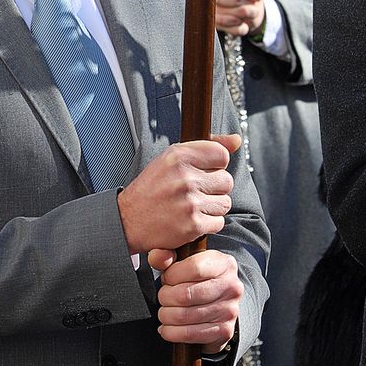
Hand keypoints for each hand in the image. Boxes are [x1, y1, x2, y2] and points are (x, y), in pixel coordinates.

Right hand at [117, 134, 240, 254]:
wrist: (128, 220)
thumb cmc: (151, 188)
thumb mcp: (171, 158)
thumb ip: (207, 146)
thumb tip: (237, 139)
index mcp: (178, 156)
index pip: (222, 155)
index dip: (215, 165)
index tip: (202, 172)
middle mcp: (185, 177)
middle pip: (226, 181)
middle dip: (214, 188)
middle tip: (194, 192)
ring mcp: (190, 202)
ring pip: (225, 203)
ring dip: (212, 207)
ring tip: (192, 206)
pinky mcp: (193, 225)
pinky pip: (218, 222)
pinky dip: (207, 224)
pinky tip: (190, 219)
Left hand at [147, 247, 241, 351]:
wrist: (217, 303)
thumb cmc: (196, 281)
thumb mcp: (183, 262)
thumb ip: (166, 256)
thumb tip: (156, 256)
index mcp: (223, 264)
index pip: (194, 268)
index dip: (172, 275)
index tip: (167, 279)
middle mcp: (231, 286)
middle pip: (186, 294)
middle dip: (165, 297)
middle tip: (164, 296)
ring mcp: (229, 310)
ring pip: (184, 316)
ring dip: (166, 315)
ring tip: (165, 311)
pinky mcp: (224, 330)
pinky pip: (189, 334)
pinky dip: (171, 332)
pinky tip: (168, 327)